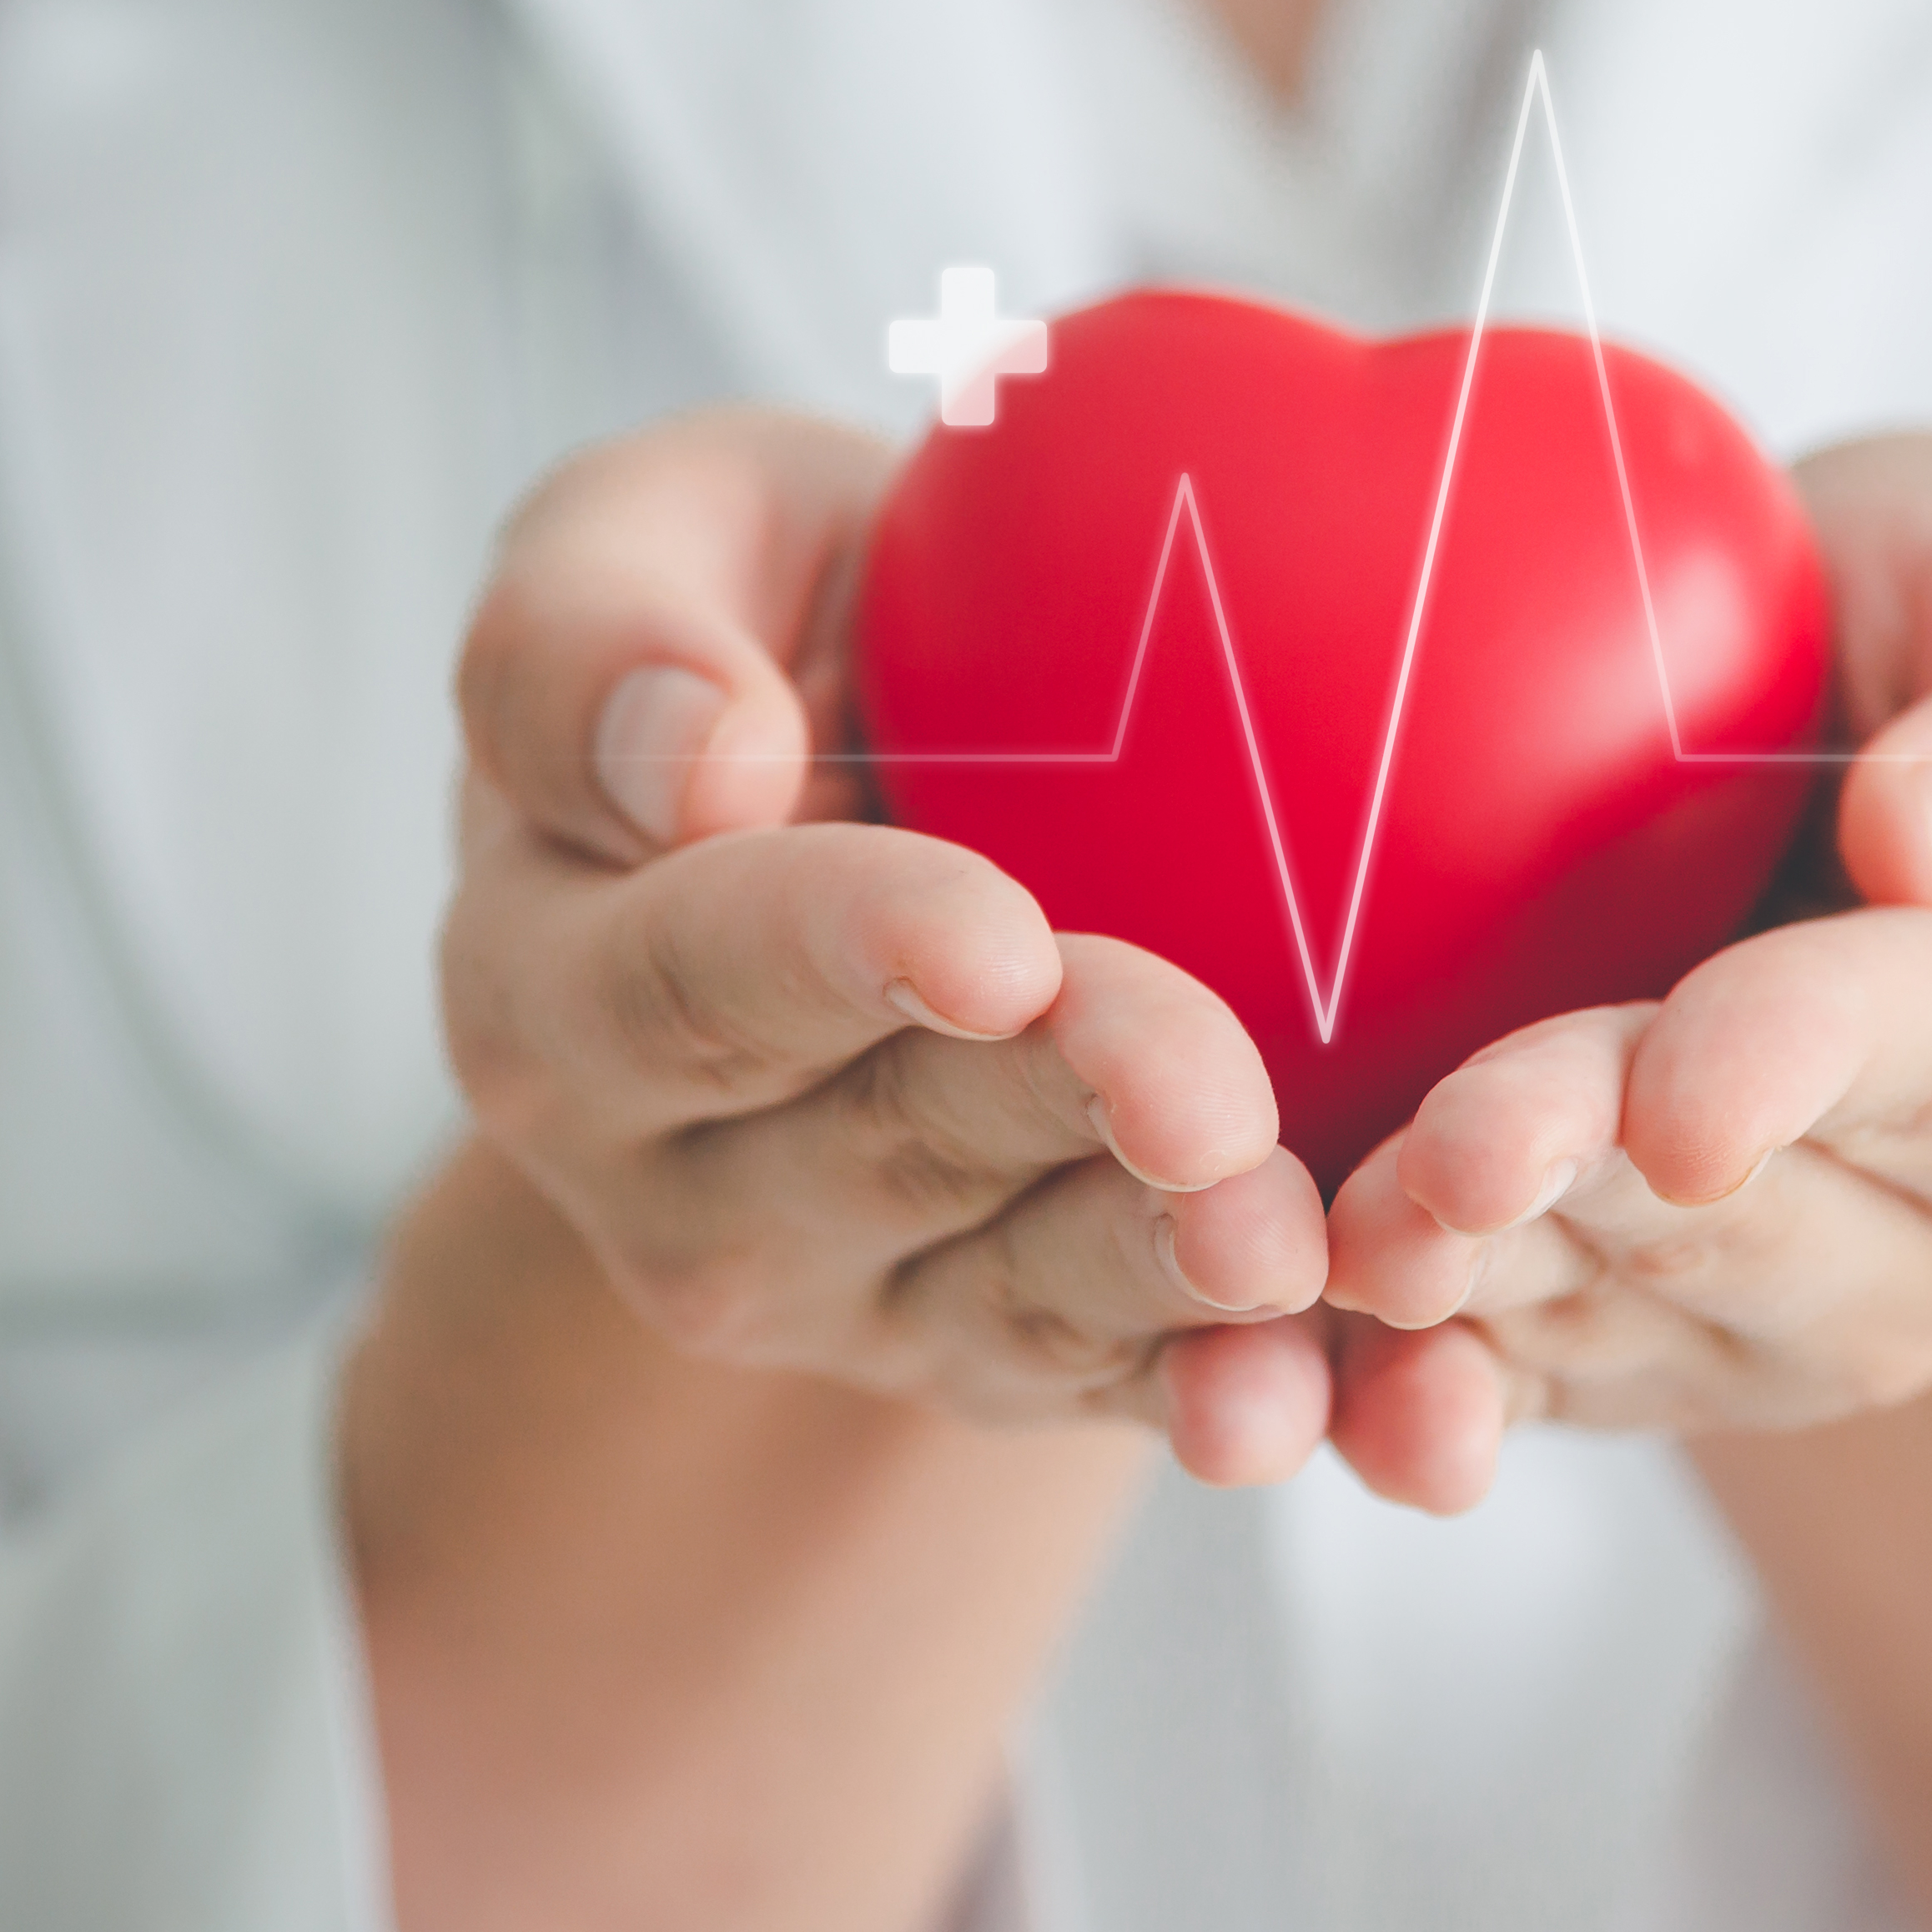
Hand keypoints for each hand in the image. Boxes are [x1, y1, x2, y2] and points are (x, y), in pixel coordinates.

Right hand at [435, 408, 1338, 1475]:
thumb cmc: (770, 619)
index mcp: (558, 992)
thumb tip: (690, 762)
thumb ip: (592, 635)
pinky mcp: (1027, 1352)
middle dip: (1062, 1120)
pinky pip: (1146, 1388)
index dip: (845, 957)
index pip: (693, 976)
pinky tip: (1373, 1393)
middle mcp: (687, 1188)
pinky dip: (1263, 1394)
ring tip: (1290, 1245)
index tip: (998, 939)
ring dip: (1167, 1287)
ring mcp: (864, 1297)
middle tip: (1210, 1092)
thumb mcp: (650, 536)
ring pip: (1028, 1300)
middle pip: (892, 1148)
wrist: (899, 769)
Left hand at [1319, 432, 1931, 1505]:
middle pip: (1738, 1217)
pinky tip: (1274, 1388)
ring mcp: (1777, 1329)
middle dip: (1580, 1184)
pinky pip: (1496, 1384)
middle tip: (1445, 1165)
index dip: (1798, 1067)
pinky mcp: (1619, 1358)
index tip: (1686, 1104)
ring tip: (1335, 1249)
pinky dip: (1383, 1385)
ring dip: (1464, 1289)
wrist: (1831, 790)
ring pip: (1600, 1314)